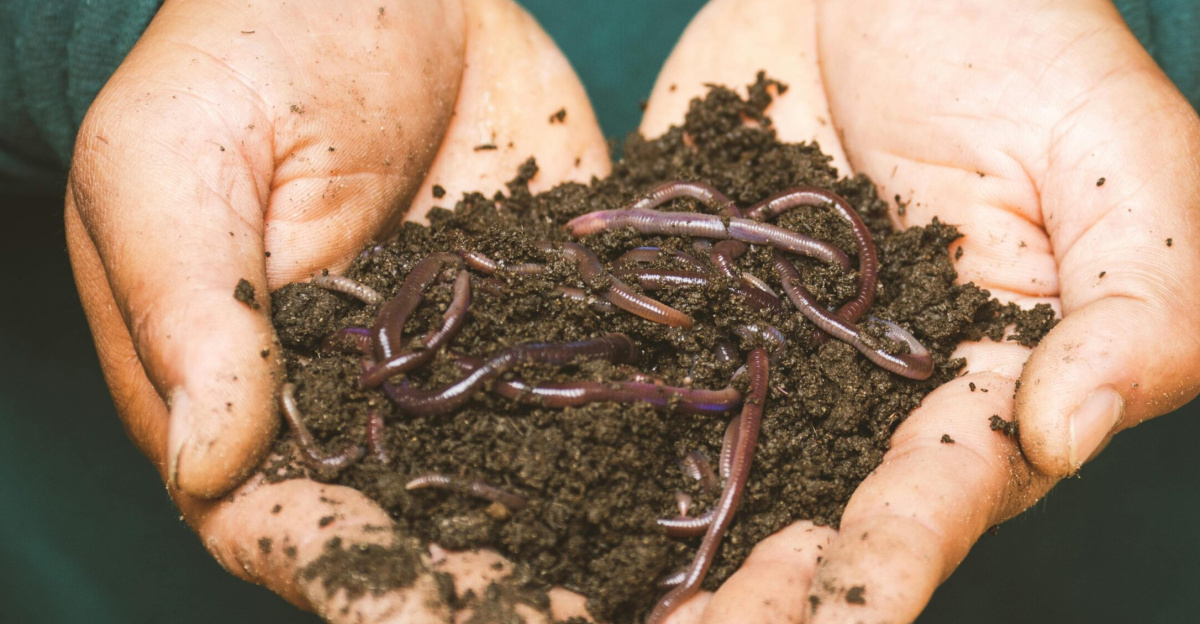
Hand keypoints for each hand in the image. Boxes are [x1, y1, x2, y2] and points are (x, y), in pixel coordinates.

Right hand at [65, 0, 608, 619]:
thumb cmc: (239, 54)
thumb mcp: (175, 163)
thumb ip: (193, 309)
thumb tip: (206, 466)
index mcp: (247, 388)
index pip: (286, 518)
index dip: (358, 581)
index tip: (438, 619)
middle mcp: (361, 398)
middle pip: (413, 523)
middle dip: (487, 586)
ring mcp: (461, 357)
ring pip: (511, 472)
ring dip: (576, 535)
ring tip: (649, 590)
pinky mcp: (541, 305)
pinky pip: (583, 377)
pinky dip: (636, 427)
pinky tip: (695, 473)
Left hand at [640, 0, 1199, 621]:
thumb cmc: (1027, 42)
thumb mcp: (1118, 164)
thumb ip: (1133, 305)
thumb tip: (1067, 434)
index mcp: (979, 380)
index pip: (935, 494)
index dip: (883, 562)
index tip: (827, 611)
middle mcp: (864, 392)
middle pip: (807, 513)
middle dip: (752, 596)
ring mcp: (765, 349)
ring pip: (711, 470)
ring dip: (656, 550)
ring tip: (578, 604)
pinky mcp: (687, 296)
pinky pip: (636, 367)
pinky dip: (582, 430)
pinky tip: (520, 489)